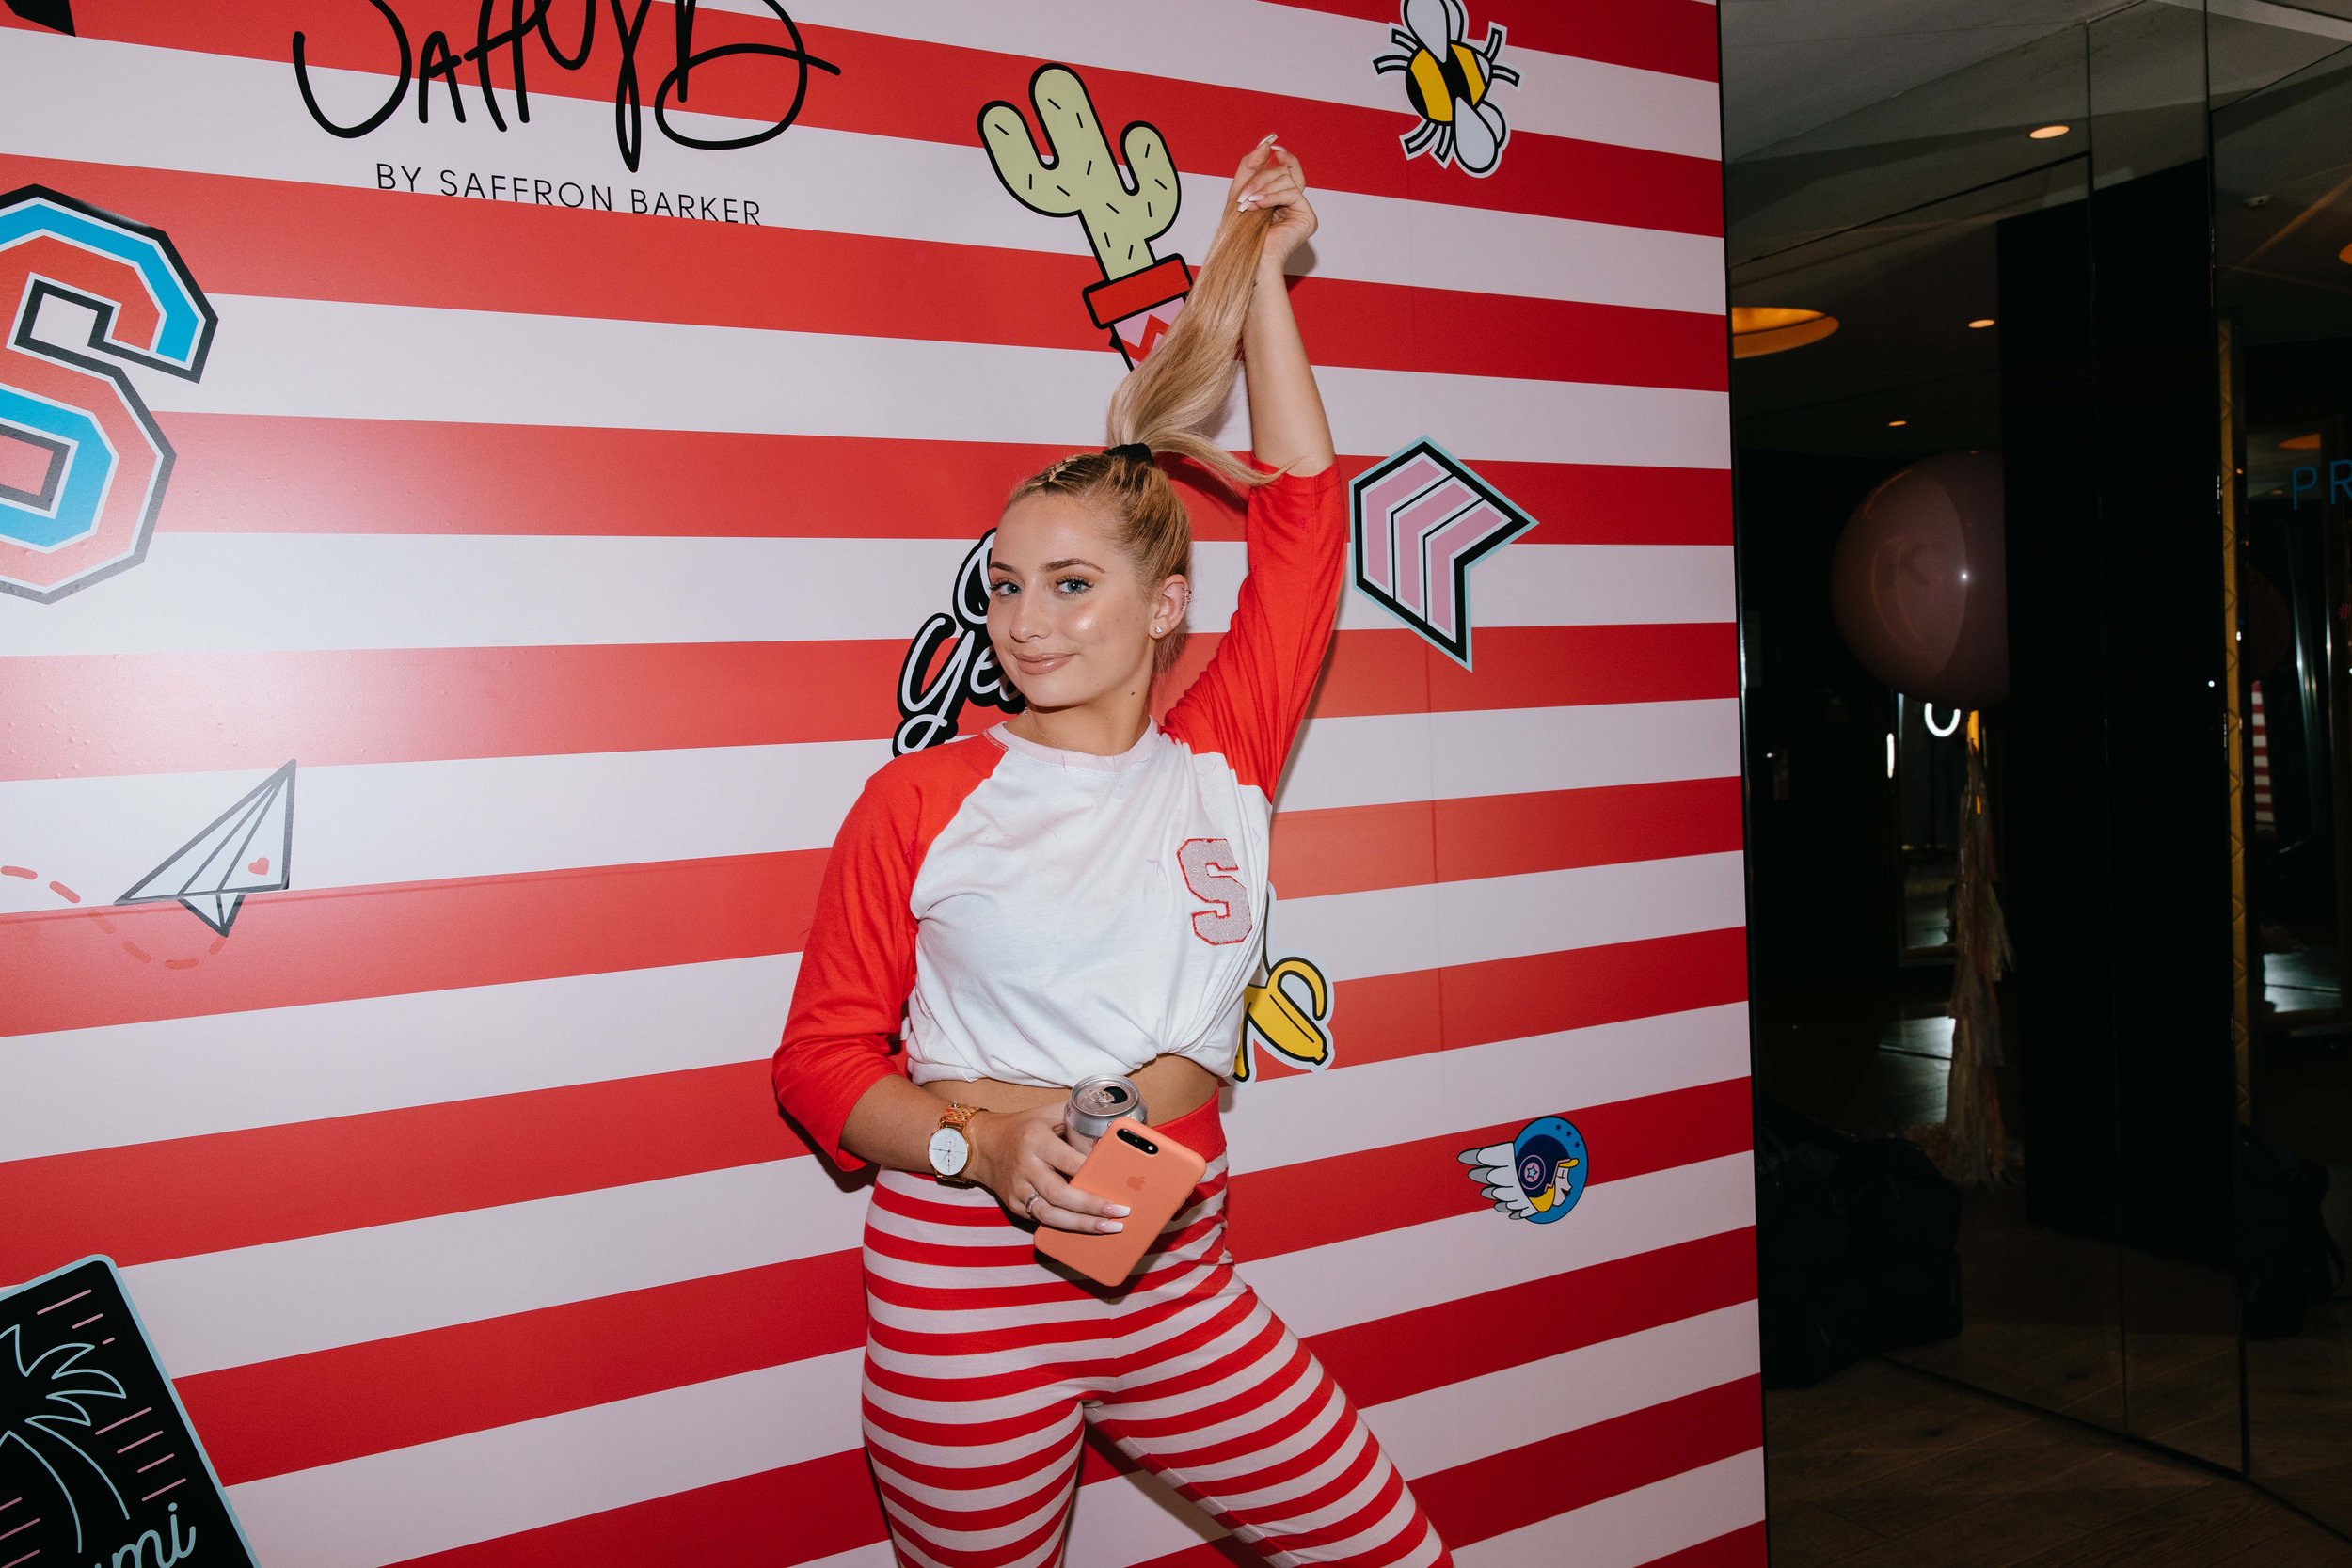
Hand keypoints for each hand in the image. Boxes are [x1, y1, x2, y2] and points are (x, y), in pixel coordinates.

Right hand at [967, 1104, 1130, 1234]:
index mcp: (1035, 1140)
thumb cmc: (1024, 1128)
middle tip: (1119, 1212)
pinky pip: (1041, 1220)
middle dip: (1091, 1206)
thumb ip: (1077, 1118)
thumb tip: (1111, 1129)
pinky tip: (1086, 1230)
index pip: (1067, 1160)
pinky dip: (1065, 1227)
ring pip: (1050, 1214)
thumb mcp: (1048, 1114)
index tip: (1115, 1180)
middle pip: (1059, 1193)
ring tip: (1108, 1228)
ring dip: (1081, 1225)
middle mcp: (1025, 1166)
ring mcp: (1017, 1189)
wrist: (984, 1145)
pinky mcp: (1014, 1205)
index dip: (1091, 1171)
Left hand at [1226, 135, 1315, 273]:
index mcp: (1282, 199)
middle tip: (1243, 195)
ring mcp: (1303, 211)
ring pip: (1287, 180)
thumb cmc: (1242, 233)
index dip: (1284, 156)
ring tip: (1246, 204)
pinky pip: (1291, 193)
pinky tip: (1258, 205)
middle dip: (1261, 178)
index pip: (1288, 170)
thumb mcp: (1240, 192)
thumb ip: (1252, 165)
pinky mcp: (1307, 218)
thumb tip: (1268, 142)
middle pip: (1285, 172)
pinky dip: (1271, 196)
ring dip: (1262, 188)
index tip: (1272, 145)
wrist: (1247, 260)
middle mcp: (1295, 204)